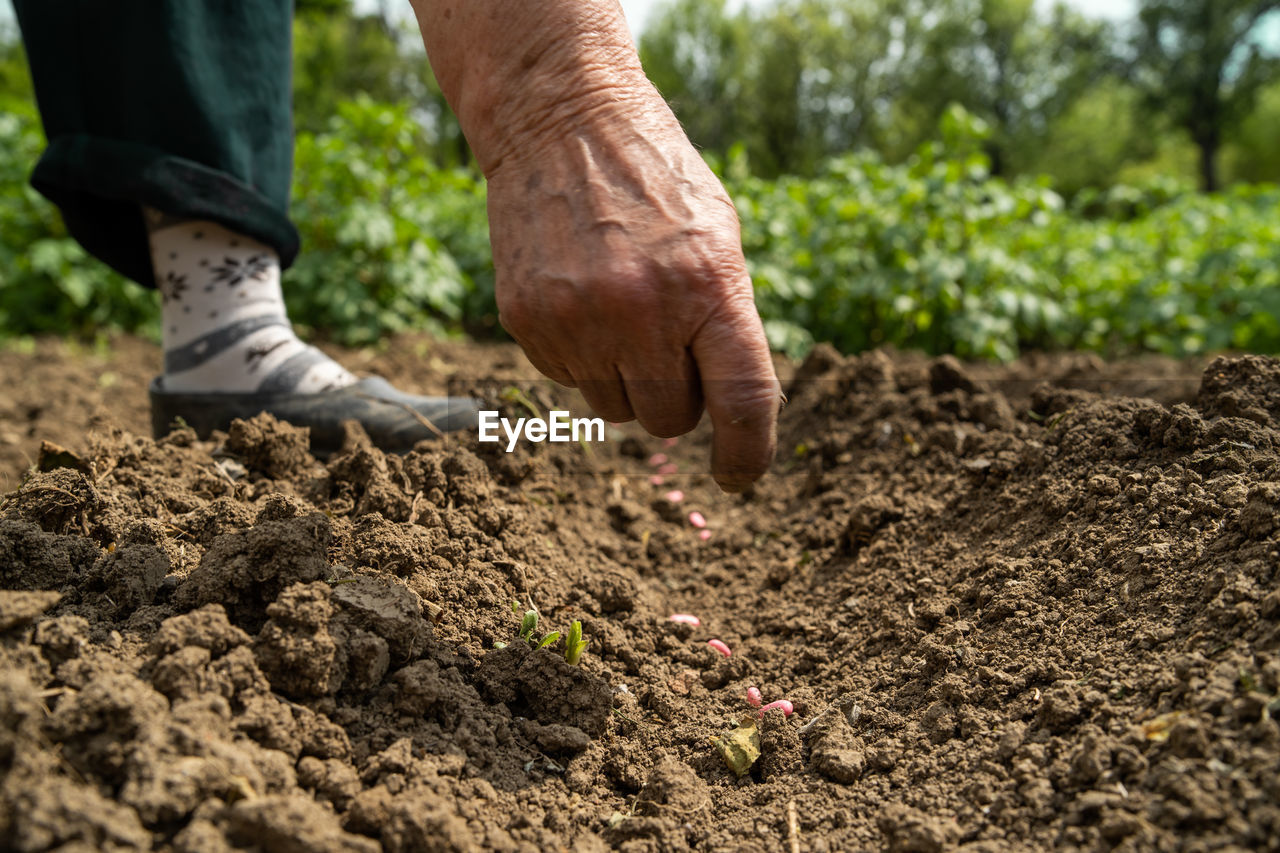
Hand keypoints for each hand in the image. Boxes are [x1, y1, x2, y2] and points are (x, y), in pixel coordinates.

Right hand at [485, 99, 780, 490]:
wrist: (560, 120)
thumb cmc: (656, 179)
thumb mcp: (718, 236)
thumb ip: (727, 321)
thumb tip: (733, 411)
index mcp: (709, 285)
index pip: (743, 400)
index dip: (747, 451)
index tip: (739, 474)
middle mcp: (642, 309)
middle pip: (670, 420)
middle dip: (678, 399)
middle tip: (670, 342)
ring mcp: (578, 318)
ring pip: (616, 409)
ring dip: (627, 377)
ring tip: (621, 306)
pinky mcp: (527, 321)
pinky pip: (569, 381)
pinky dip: (583, 355)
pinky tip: (581, 295)